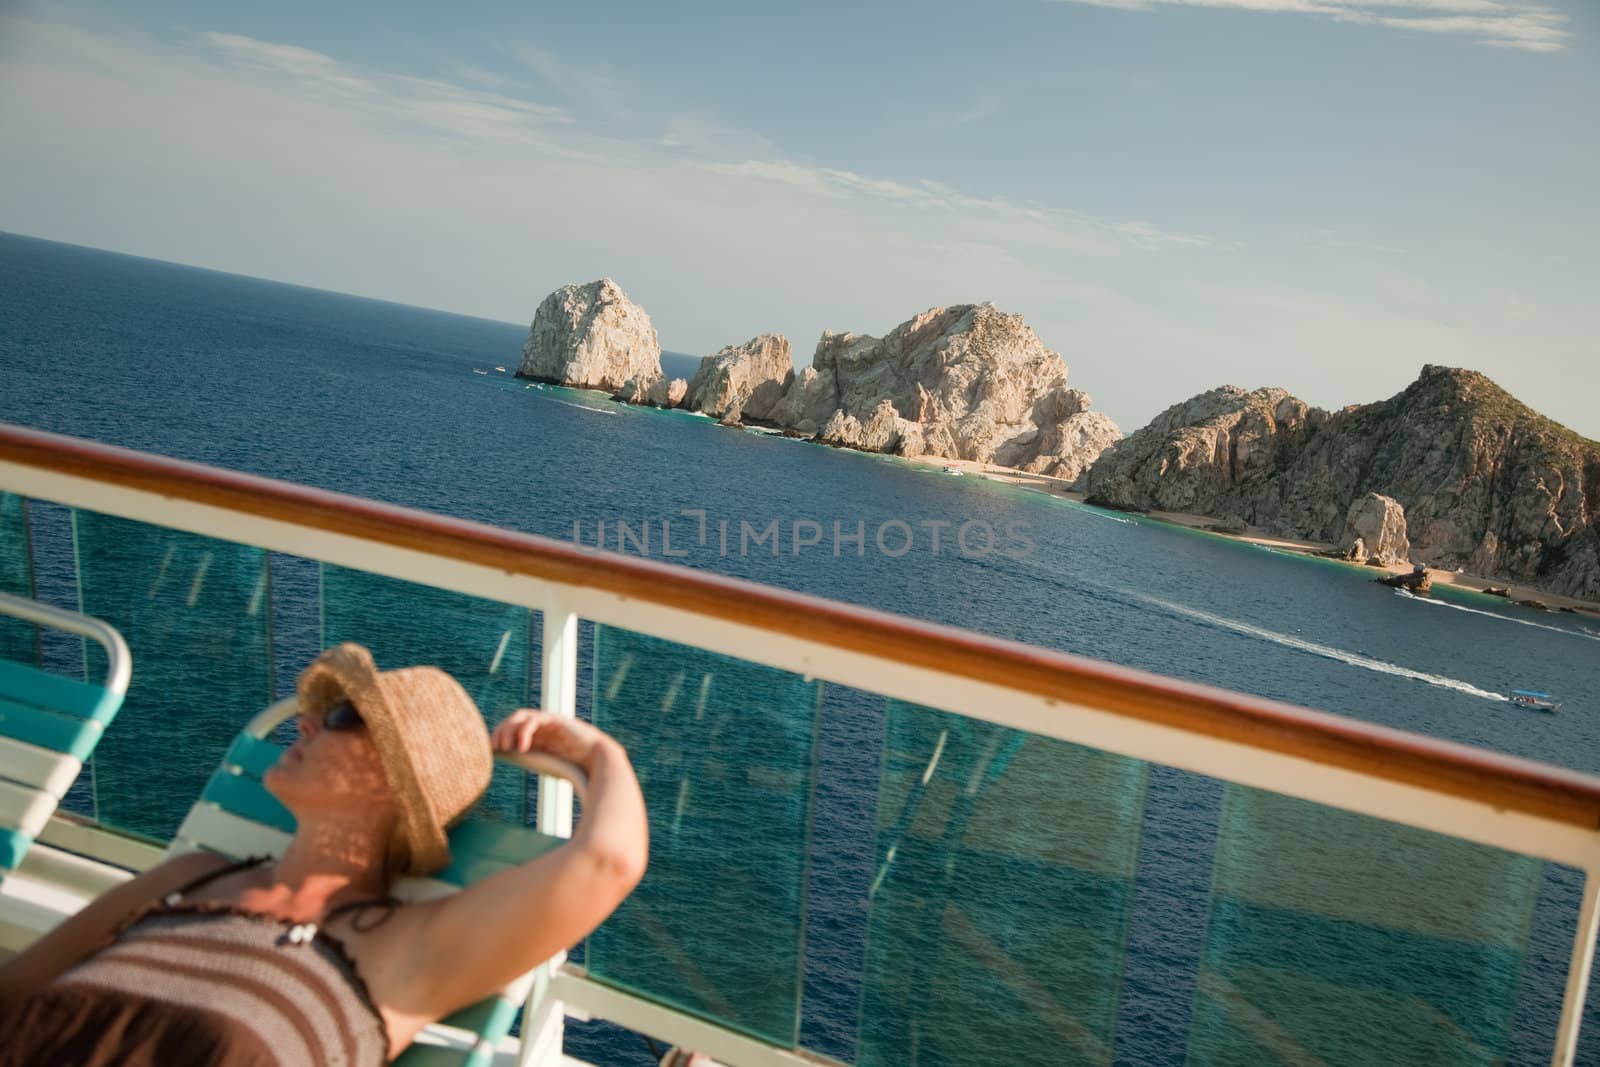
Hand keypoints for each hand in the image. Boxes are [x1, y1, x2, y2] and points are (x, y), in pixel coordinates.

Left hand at [492, 708, 611, 768]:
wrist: (598, 763)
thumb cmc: (575, 769)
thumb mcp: (546, 765)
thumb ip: (530, 760)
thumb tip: (509, 763)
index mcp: (539, 735)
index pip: (513, 727)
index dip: (500, 735)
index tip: (491, 749)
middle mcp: (543, 725)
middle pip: (514, 719)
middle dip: (501, 731)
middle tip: (495, 746)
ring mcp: (550, 721)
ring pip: (522, 716)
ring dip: (509, 730)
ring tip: (505, 746)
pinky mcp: (557, 720)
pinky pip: (535, 720)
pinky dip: (524, 732)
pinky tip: (522, 748)